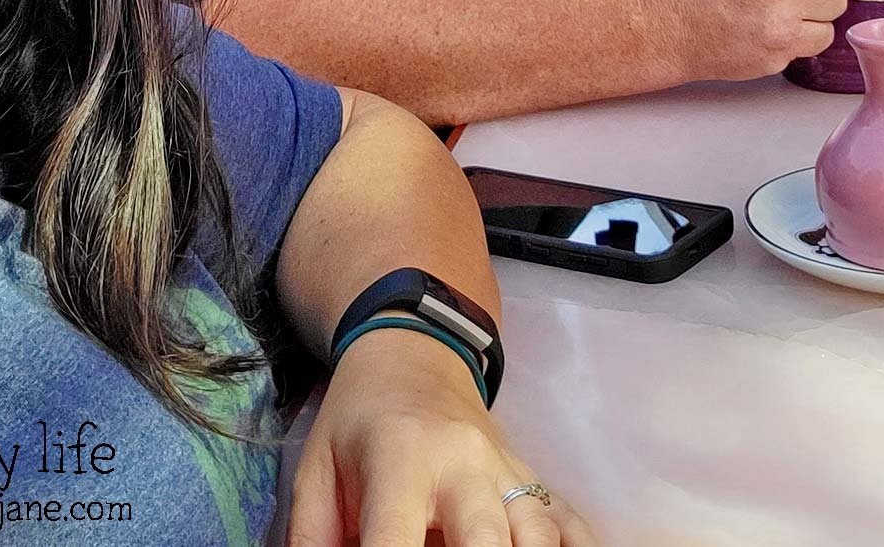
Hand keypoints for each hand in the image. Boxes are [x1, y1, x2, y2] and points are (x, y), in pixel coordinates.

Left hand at [287, 328, 596, 545]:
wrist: (413, 355)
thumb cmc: (357, 423)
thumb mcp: (316, 471)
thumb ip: (311, 540)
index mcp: (401, 459)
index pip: (393, 539)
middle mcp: (464, 464)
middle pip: (485, 541)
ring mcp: (508, 470)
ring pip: (537, 536)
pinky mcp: (535, 480)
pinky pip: (572, 524)